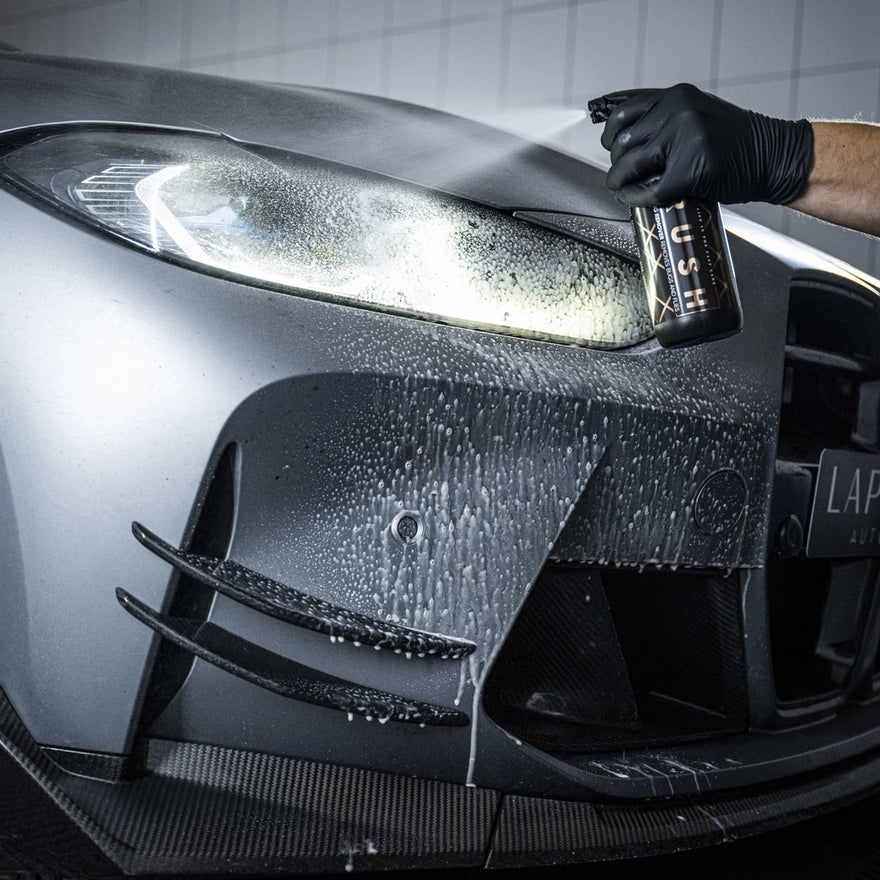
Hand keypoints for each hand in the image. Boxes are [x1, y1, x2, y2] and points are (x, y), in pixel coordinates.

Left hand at [598, 83, 813, 206]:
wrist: (773, 157)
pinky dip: (636, 198)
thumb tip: (624, 137)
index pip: (623, 113)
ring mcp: (684, 139)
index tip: (611, 147)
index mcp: (677, 96)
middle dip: (616, 163)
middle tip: (618, 175)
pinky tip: (634, 199)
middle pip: (623, 142)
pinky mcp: (689, 170)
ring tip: (621, 187)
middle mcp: (678, 111)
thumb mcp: (698, 113)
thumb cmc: (735, 142)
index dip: (611, 134)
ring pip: (630, 165)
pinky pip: (648, 190)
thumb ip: (666, 118)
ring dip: (619, 181)